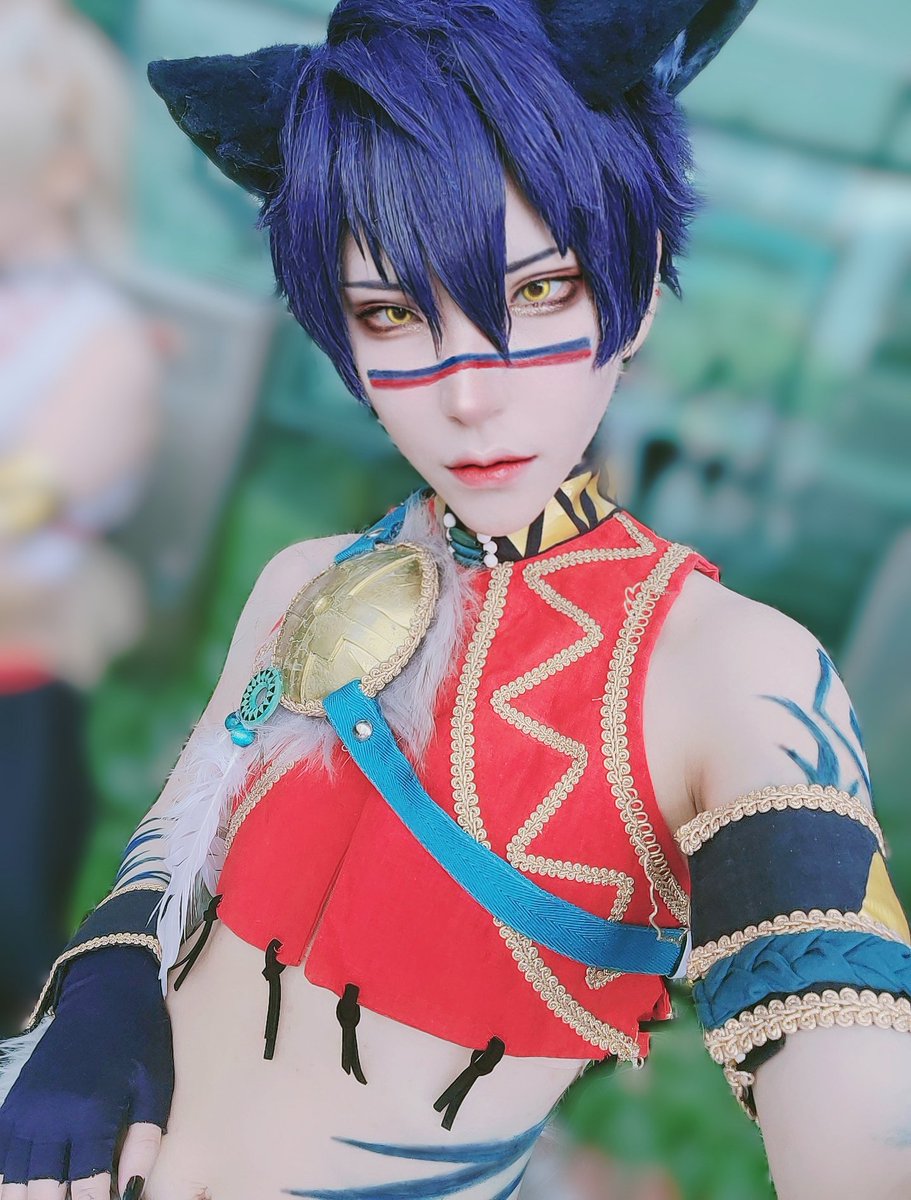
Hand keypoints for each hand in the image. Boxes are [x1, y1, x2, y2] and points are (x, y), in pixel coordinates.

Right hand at [0, 947, 172, 1196]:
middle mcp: (49, 1118)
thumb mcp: (154, 1086)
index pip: (87, 1190)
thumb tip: (131, 1192)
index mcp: (90, 1114)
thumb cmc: (138, 1039)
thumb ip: (143, 1143)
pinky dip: (7, 1183)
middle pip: (44, 1194)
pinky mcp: (13, 1106)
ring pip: (14, 1184)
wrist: (103, 992)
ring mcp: (25, 1112)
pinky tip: (25, 1191)